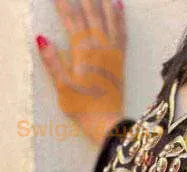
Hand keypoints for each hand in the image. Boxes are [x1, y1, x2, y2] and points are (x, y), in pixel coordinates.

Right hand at [37, 1, 126, 144]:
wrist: (107, 123)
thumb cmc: (82, 107)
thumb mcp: (62, 87)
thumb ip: (52, 62)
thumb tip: (41, 38)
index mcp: (83, 52)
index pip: (71, 20)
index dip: (64, 4)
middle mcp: (99, 48)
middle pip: (91, 15)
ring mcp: (112, 53)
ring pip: (108, 20)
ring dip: (104, 3)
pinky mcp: (120, 60)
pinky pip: (121, 33)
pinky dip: (119, 18)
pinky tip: (119, 7)